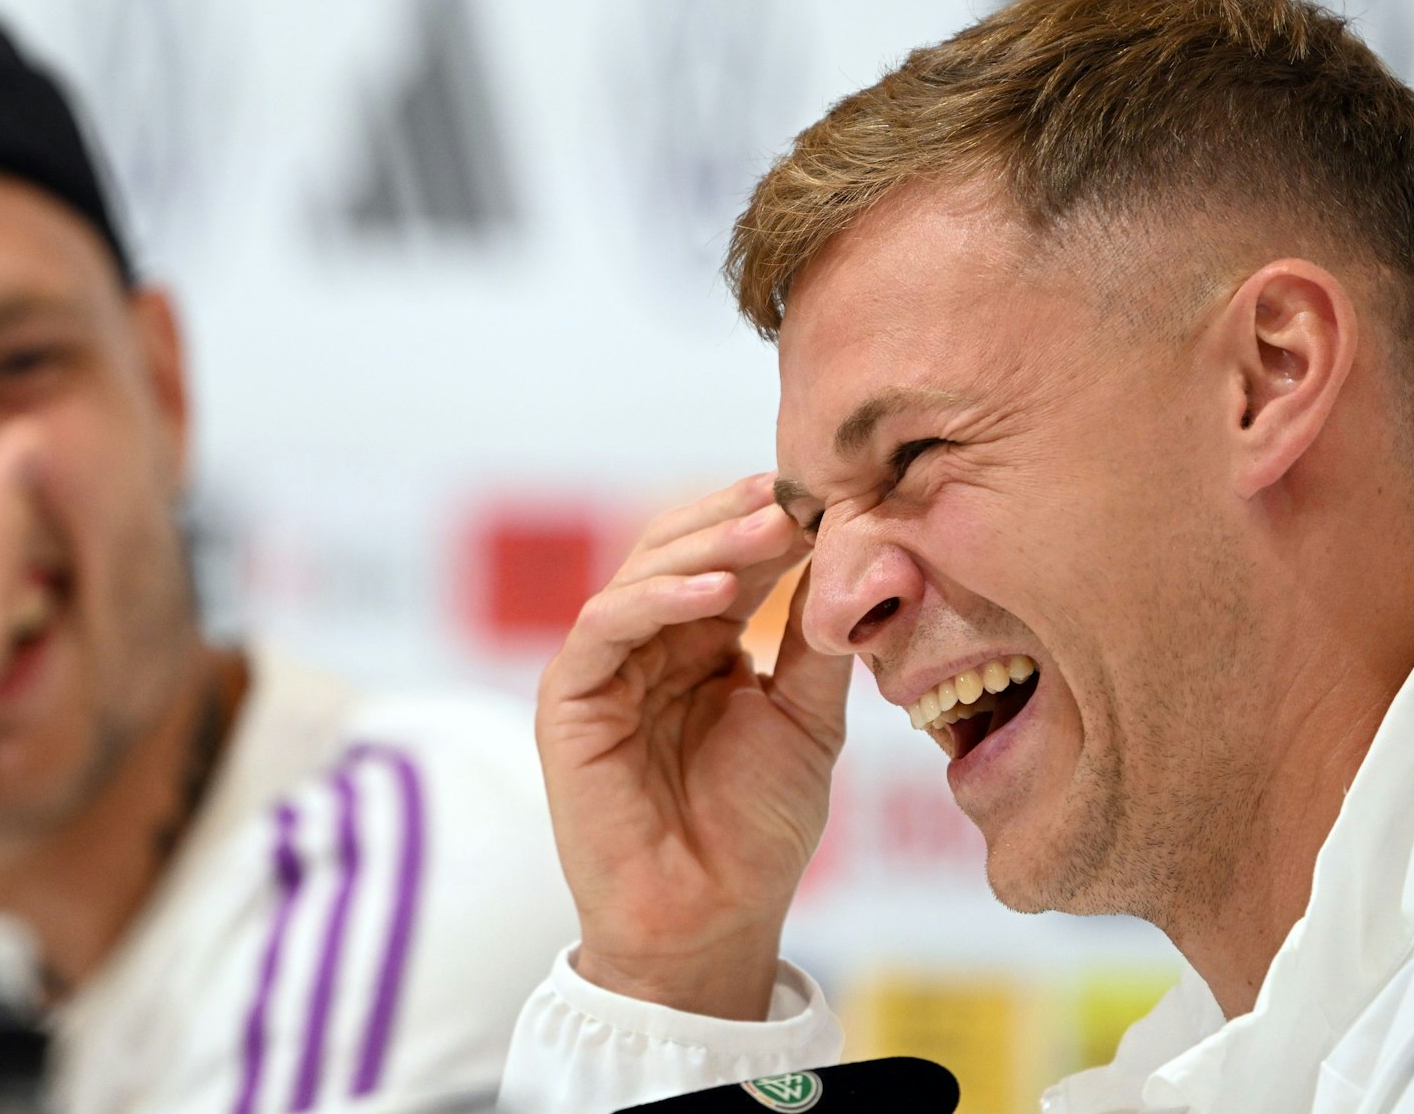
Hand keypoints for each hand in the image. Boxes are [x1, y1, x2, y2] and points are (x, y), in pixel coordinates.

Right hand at [537, 473, 852, 1018]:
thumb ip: (814, 643)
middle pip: (678, 550)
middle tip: (795, 498)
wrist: (712, 920)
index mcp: (699, 643)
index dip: (769, 523)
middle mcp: (647, 645)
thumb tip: (846, 555)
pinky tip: (714, 591)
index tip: (826, 494)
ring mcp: (604, 669)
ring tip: (768, 531)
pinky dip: (655, 598)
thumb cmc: (757, 833)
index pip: (725, 558)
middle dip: (737, 519)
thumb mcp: (806, 720)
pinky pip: (604, 626)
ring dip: (705, 546)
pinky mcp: (567, 700)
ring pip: (640, 574)